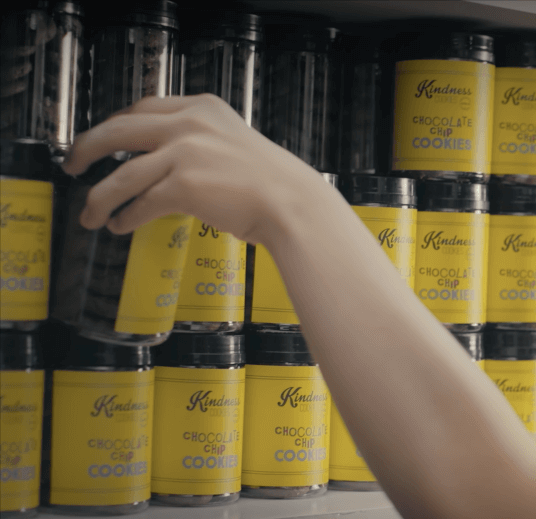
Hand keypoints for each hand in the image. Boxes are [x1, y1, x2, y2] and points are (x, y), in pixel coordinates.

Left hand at [62, 94, 334, 246]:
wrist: (294, 204)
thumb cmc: (275, 184)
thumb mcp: (236, 144)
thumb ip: (203, 142)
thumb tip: (168, 163)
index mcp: (204, 108)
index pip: (144, 108)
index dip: (116, 123)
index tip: (104, 138)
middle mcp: (190, 124)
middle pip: (118, 130)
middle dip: (86, 149)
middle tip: (72, 164)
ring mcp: (185, 152)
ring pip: (122, 173)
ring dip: (99, 196)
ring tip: (89, 213)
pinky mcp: (183, 184)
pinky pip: (141, 202)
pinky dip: (126, 216)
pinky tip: (120, 224)